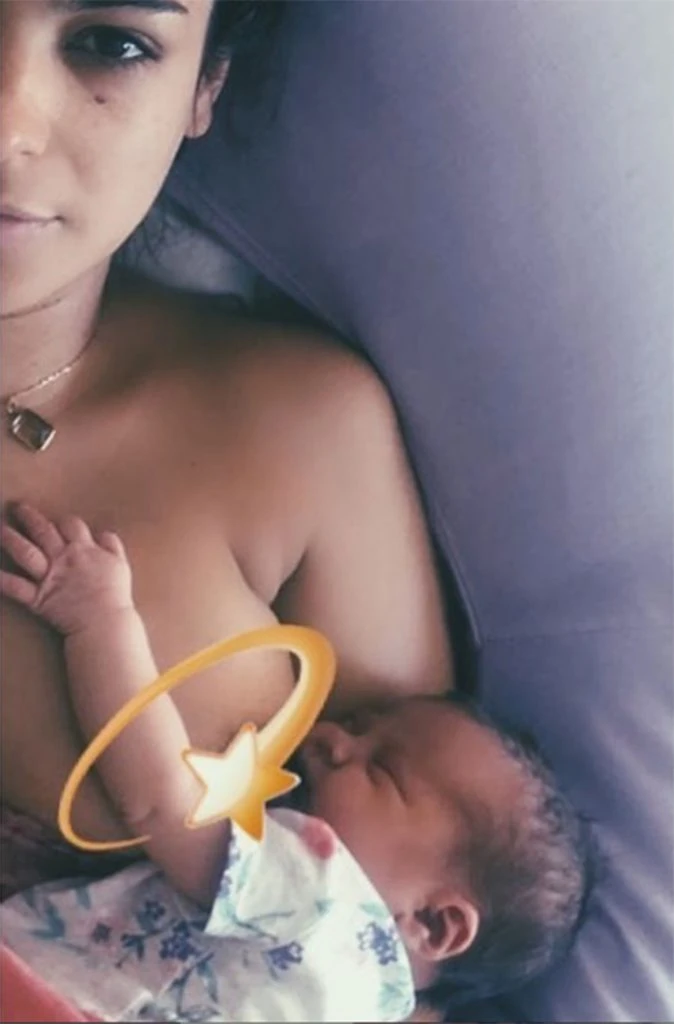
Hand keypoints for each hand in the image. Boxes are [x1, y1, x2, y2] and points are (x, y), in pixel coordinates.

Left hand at [0, 503, 133, 635]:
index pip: (71, 525)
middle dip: (29, 517)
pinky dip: (2, 580)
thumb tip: (104, 533)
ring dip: (10, 539)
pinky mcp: (38, 598)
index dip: (63, 522)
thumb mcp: (120, 565)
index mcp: (84, 549)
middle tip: (17, 508)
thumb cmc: (115, 595)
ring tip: (0, 529)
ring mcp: (49, 577)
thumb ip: (112, 546)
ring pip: (25, 552)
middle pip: (43, 531)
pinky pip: (16, 587)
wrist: (105, 622)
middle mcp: (63, 558)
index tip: (58, 522)